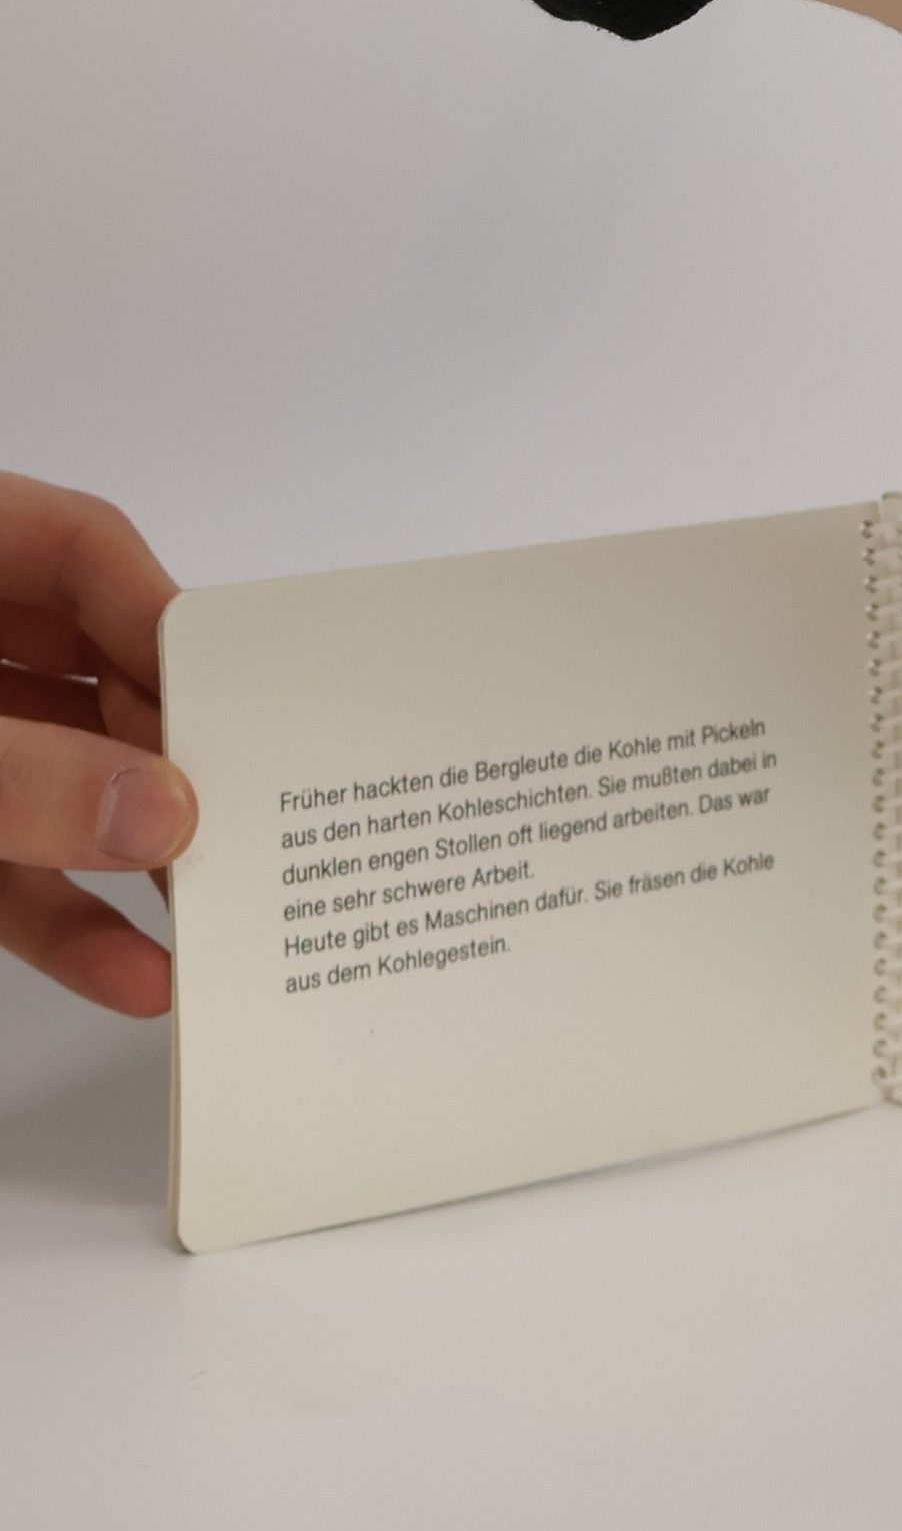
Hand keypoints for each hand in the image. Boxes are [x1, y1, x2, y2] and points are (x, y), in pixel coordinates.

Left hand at [0, 473, 195, 1013]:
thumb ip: (12, 775)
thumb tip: (161, 813)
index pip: (79, 551)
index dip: (166, 615)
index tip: (240, 694)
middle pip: (90, 678)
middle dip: (166, 761)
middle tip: (247, 823)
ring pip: (56, 787)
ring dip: (131, 860)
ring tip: (223, 919)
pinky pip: (3, 871)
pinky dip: (60, 922)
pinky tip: (133, 979)